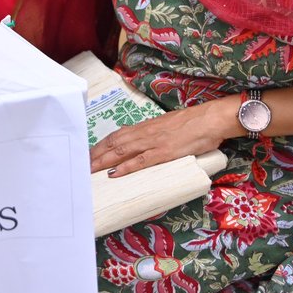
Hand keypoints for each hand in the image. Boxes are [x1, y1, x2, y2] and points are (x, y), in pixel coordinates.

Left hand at [89, 100, 231, 177]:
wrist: (210, 119)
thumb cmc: (193, 123)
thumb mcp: (168, 126)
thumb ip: (155, 133)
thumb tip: (144, 142)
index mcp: (146, 127)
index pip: (117, 135)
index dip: (102, 145)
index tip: (90, 153)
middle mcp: (145, 133)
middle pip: (114, 143)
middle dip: (96, 154)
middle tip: (82, 164)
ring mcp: (153, 142)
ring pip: (121, 151)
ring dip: (103, 161)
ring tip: (90, 170)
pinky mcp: (164, 152)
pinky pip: (140, 161)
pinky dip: (125, 168)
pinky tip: (114, 174)